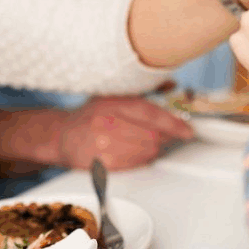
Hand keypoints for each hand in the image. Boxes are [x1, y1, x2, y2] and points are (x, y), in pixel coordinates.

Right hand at [59, 95, 193, 169]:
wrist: (61, 135)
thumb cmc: (91, 114)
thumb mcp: (113, 95)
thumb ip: (144, 90)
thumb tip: (171, 85)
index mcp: (112, 103)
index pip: (150, 113)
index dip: (173, 123)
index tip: (187, 130)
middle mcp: (106, 123)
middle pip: (151, 135)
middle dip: (165, 137)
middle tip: (168, 134)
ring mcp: (102, 145)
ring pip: (145, 151)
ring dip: (154, 148)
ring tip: (148, 142)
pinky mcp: (100, 164)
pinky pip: (133, 164)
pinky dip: (141, 159)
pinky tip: (136, 151)